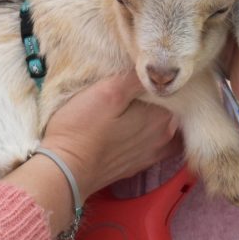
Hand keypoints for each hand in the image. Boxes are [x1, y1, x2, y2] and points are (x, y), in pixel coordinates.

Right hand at [41, 73, 178, 198]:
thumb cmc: (83, 128)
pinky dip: (150, 135)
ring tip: (136, 105)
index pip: (173, 91)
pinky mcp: (137, 165)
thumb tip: (155, 69)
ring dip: (156, 117)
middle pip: (171, 110)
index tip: (144, 72)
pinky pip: (155, 146)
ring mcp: (151, 154)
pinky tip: (134, 128)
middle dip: (160, 98)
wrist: (65, 170)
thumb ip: (134, 79)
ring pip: (164, 128)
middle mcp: (163, 137)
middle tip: (137, 85)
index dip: (160, 80)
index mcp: (160, 118)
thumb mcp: (107, 92)